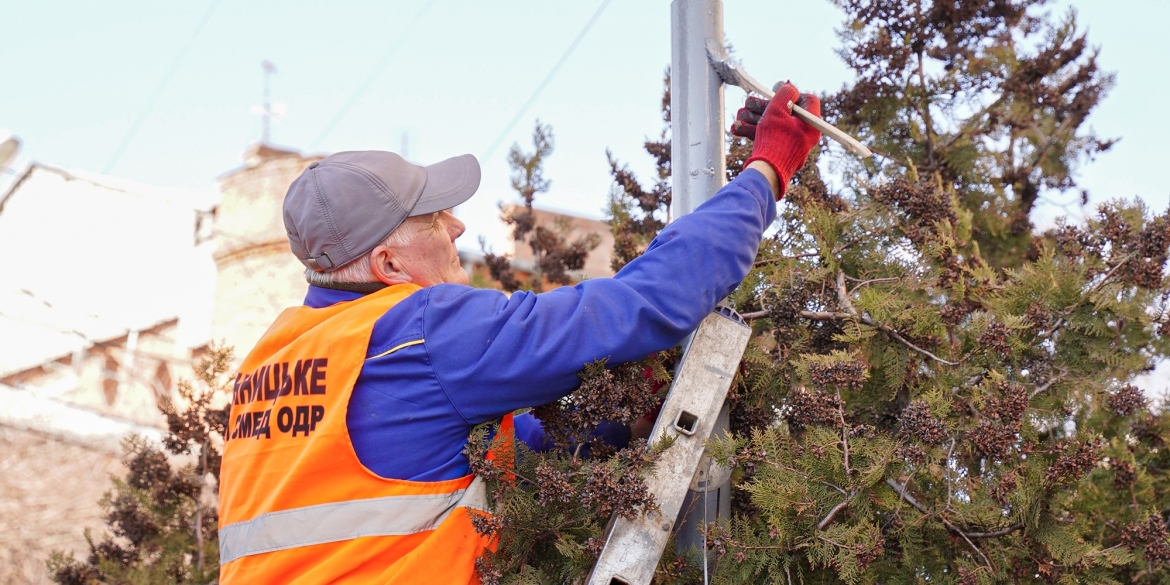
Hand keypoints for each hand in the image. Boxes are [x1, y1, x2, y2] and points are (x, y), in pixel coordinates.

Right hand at [731, 82, 821, 197]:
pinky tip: (737, 129)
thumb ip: (785, 94)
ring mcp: (791, 144)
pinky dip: (754, 131)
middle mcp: (804, 134)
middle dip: (762, 106)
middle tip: (748, 102)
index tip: (776, 94)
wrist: (766, 174)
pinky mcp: (779, 152)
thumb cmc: (774, 142)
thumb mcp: (778, 110)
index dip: (792, 94)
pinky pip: (768, 136)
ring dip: (754, 118)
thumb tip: (790, 88)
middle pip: (785, 112)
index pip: (808, 100)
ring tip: (739, 116)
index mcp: (811, 125)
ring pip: (773, 124)